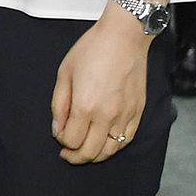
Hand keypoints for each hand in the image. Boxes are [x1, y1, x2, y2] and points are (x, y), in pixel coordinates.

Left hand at [51, 16, 149, 163]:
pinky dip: (114, 147)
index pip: (72, 141)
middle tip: (68, 154)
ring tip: (85, 152)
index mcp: (85, 106)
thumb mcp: (64, 73)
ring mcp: (125, 116)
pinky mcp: (138, 112)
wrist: (124, 37)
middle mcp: (107, 116)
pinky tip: (105, 143)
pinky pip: (127, 140)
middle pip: (90, 152)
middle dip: (76, 157)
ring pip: (110, 151)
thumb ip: (59, 105)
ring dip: (95, 156)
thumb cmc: (92, 50)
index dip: (63, 143)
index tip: (60, 136)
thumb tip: (58, 129)